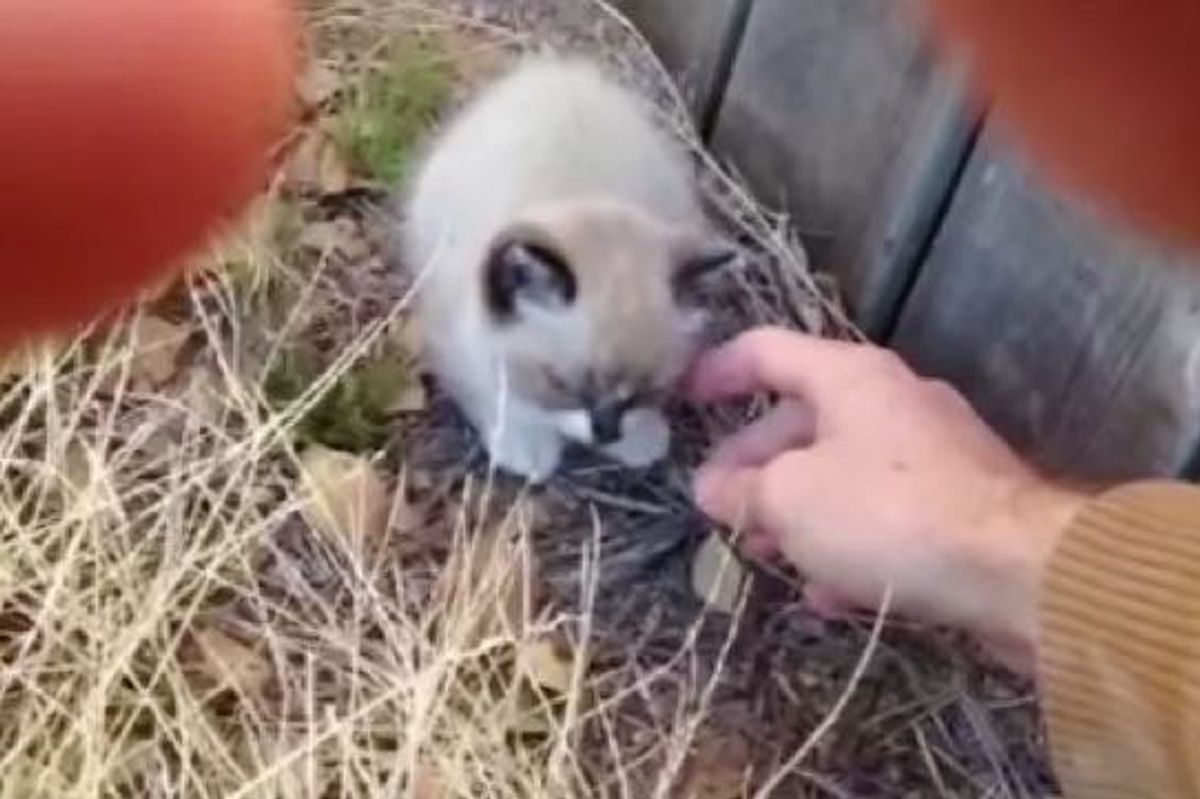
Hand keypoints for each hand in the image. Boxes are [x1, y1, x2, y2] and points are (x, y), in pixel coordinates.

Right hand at [689, 328, 1085, 670]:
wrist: (1020, 571)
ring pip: (841, 472)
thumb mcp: (790, 499)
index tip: (680, 400)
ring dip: (796, 512)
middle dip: (753, 466)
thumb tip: (714, 490)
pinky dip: (846, 543)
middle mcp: (892, 400)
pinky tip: (828, 593)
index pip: (765, 350)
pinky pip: (883, 513)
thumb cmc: (888, 514)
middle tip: (719, 510)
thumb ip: (743, 490)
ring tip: (766, 558)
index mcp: (849, 375)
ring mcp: (932, 453)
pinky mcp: (958, 505)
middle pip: (802, 420)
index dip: (716, 371)